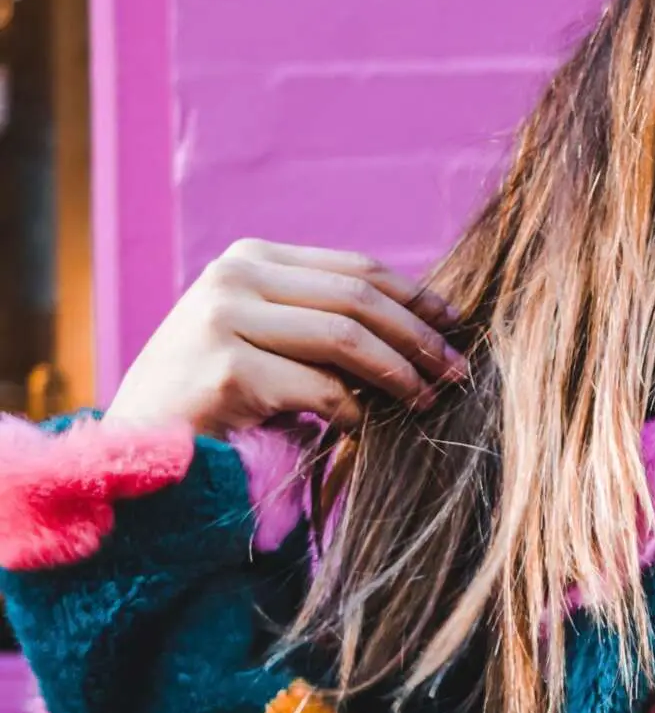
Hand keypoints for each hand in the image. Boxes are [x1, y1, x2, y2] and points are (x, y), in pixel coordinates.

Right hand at [99, 239, 468, 435]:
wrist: (138, 451)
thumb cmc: (216, 402)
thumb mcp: (268, 342)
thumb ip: (323, 322)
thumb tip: (425, 328)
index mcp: (250, 260)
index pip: (354, 268)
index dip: (414, 296)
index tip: (456, 325)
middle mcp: (232, 277)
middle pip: (357, 297)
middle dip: (419, 336)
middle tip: (458, 371)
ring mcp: (223, 318)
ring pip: (345, 337)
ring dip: (400, 373)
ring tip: (428, 401)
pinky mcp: (226, 369)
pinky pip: (321, 390)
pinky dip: (357, 414)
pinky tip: (370, 432)